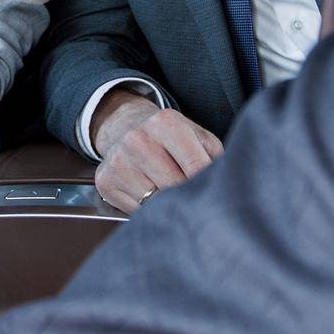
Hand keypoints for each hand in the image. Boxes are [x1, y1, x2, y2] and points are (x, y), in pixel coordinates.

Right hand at [91, 91, 222, 212]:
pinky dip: (146, 210)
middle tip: (195, 200)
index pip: (196, 168)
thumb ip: (216, 160)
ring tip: (171, 196)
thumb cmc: (172, 139)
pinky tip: (150, 196)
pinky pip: (134, 211)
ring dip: (167, 206)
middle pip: (174, 187)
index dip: (208, 187)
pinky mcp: (104, 180)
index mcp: (166, 122)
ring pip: (154, 202)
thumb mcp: (199, 139)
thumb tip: (229, 189)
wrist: (125, 127)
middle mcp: (137, 138)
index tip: (214, 195)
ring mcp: (118, 160)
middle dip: (187, 197)